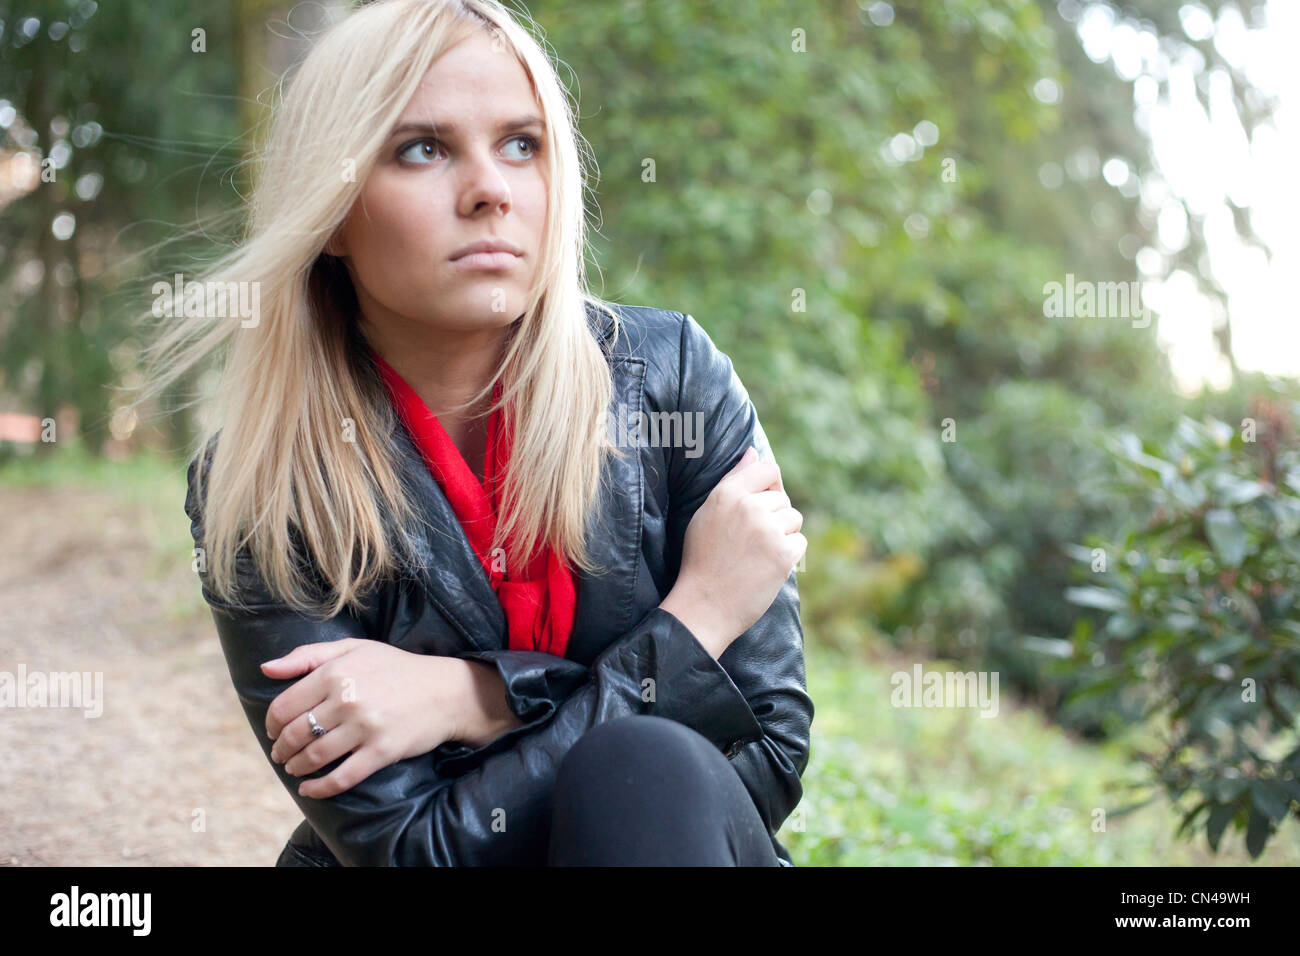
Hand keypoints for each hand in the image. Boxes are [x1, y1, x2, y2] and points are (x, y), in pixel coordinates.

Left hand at [261, 639, 469, 798]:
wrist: (446, 691)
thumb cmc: (396, 668)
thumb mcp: (353, 649)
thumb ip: (307, 656)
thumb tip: (265, 668)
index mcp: (335, 673)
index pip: (284, 706)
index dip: (272, 723)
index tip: (273, 731)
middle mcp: (347, 700)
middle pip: (295, 733)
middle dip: (281, 748)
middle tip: (281, 754)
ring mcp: (365, 728)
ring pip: (314, 757)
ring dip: (296, 767)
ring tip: (294, 768)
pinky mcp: (381, 752)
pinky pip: (341, 778)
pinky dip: (319, 788)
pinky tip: (309, 789)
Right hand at [660, 445, 805, 657]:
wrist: (704, 604)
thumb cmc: (703, 559)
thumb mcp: (708, 513)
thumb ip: (734, 481)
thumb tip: (753, 453)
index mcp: (727, 494)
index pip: (767, 469)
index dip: (770, 485)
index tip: (763, 502)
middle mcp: (749, 507)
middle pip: (782, 498)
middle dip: (773, 517)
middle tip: (750, 542)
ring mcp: (767, 530)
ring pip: (794, 519)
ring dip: (782, 535)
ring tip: (757, 554)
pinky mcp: (783, 554)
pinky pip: (799, 542)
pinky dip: (789, 554)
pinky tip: (766, 566)